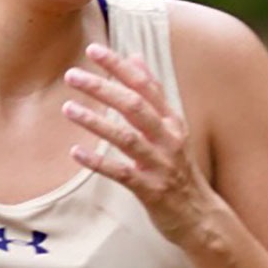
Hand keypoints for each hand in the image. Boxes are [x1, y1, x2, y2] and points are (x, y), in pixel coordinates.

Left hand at [63, 43, 221, 247]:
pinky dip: (99, 162)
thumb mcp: (170, 129)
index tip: (94, 50)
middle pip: (134, 106)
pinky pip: (122, 173)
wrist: (200, 217)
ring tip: (68, 108)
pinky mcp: (152, 190)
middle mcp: (169, 139)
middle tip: (72, 75)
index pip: (146, 86)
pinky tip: (76, 152)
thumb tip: (135, 56)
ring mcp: (161, 165)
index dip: (120, 67)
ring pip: (126, 138)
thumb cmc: (176, 169)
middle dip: (103, 88)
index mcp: (172, 122)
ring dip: (96, 122)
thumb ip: (152, 95)